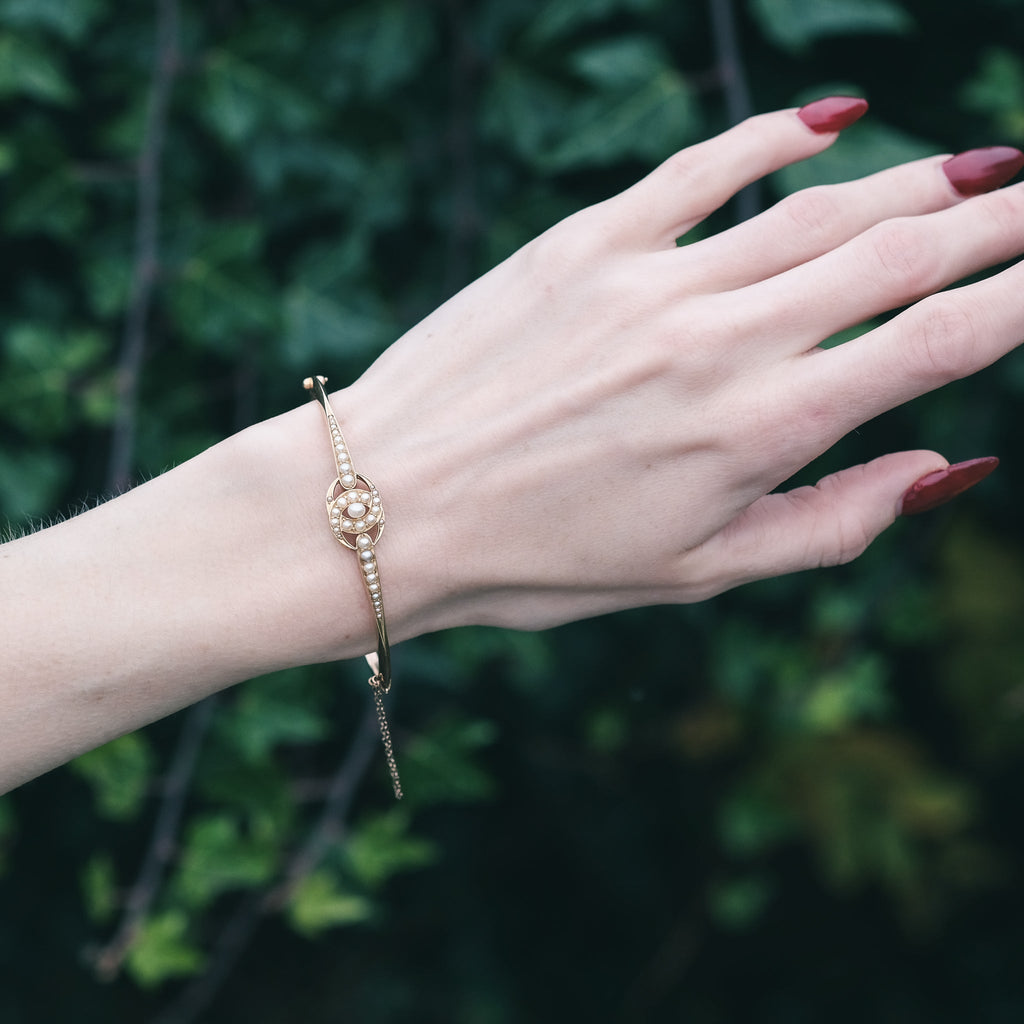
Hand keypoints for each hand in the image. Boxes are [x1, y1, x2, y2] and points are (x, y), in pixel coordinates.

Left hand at [337, 99, 1023, 633]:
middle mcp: (717, 344)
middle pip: (894, 253)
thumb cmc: (538, 559)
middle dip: (990, 222)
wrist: (388, 508)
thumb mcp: (695, 575)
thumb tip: (944, 469)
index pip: (931, 344)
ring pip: (816, 206)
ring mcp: (648, 281)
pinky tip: (835, 116)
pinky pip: (699, 170)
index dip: (1017, 299)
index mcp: (755, 434)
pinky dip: (773, 136)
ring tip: (980, 167)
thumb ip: (829, 523)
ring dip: (912, 178)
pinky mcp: (582, 245)